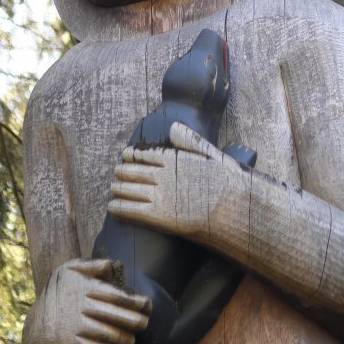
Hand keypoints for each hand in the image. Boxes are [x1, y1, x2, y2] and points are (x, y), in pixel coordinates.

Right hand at [22, 258, 149, 343]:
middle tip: (144, 324)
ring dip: (125, 339)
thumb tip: (115, 265)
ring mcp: (75, 326)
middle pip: (116, 315)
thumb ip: (92, 266)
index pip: (116, 294)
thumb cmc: (59, 295)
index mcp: (84, 287)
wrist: (36, 326)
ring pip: (109, 333)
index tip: (147, 305)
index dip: (135, 301)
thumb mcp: (68, 271)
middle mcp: (81, 306)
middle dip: (135, 321)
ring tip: (131, 340)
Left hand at [107, 123, 245, 239]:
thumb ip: (189, 141)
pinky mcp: (158, 217)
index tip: (125, 155)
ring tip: (113, 187)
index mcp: (173, 159)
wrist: (231, 208)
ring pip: (129, 190)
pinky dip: (119, 207)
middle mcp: (162, 175)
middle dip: (122, 171)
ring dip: (118, 188)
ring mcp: (159, 196)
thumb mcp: (211, 154)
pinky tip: (112, 207)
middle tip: (116, 171)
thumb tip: (173, 126)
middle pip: (134, 171)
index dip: (132, 155)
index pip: (144, 154)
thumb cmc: (225, 181)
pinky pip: (132, 210)